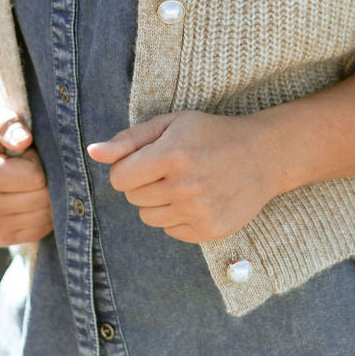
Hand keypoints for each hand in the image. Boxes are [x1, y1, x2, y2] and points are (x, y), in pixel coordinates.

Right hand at [0, 107, 53, 247]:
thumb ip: (8, 124)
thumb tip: (23, 140)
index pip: (34, 177)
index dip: (37, 161)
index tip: (25, 154)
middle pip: (42, 199)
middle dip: (46, 180)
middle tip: (30, 169)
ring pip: (44, 216)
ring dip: (47, 197)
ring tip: (30, 184)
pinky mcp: (2, 238)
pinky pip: (40, 230)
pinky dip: (44, 215)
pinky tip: (31, 199)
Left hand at [86, 110, 281, 242]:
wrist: (262, 155)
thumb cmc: (209, 134)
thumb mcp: (170, 124)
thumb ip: (128, 140)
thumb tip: (92, 152)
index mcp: (172, 155)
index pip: (119, 179)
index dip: (126, 168)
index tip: (144, 160)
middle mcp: (186, 186)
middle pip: (133, 198)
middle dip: (143, 183)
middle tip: (170, 168)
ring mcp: (200, 211)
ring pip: (148, 218)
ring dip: (158, 202)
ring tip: (183, 183)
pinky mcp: (210, 230)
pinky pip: (170, 230)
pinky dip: (177, 217)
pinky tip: (196, 198)